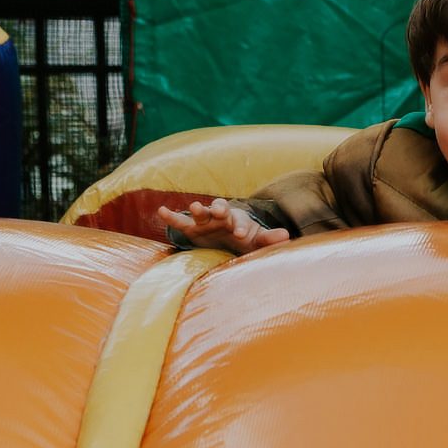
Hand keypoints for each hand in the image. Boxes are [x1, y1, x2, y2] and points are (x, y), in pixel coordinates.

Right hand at [158, 199, 289, 254]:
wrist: (225, 241)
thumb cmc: (242, 239)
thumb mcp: (255, 241)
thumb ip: (268, 239)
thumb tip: (287, 236)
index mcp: (237, 219)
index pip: (238, 219)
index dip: (239, 226)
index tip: (239, 234)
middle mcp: (220, 217)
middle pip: (220, 209)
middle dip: (220, 210)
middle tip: (220, 212)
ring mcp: (204, 222)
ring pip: (200, 213)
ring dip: (198, 209)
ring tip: (194, 206)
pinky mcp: (191, 229)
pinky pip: (180, 222)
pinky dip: (171, 216)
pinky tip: (161, 211)